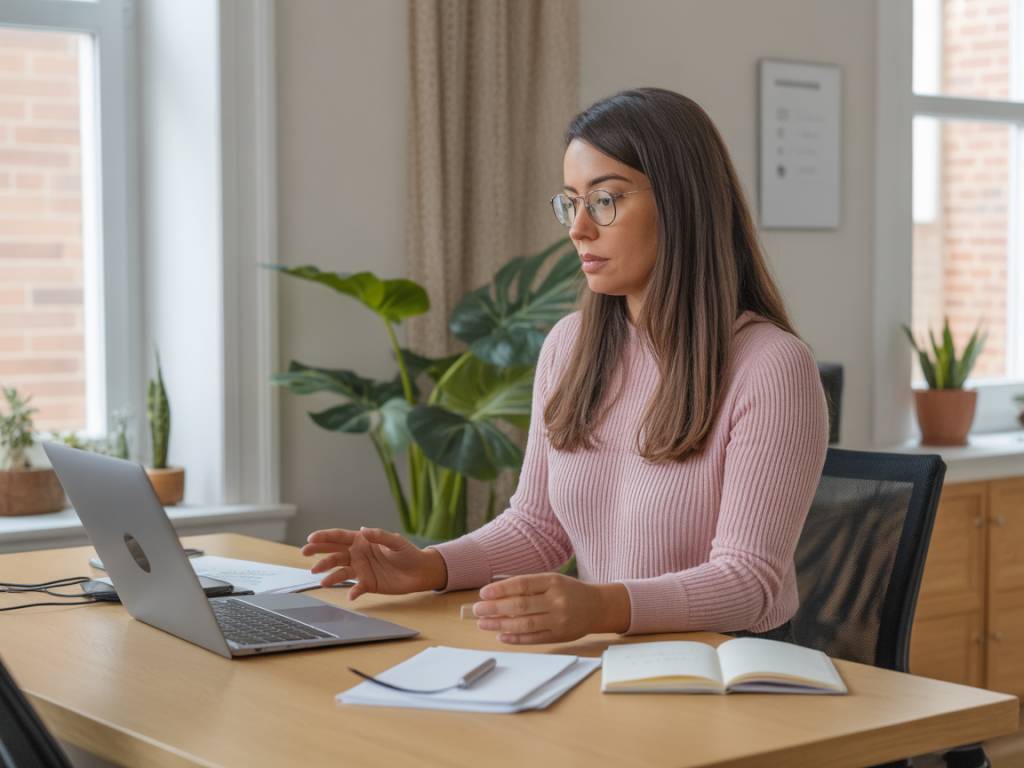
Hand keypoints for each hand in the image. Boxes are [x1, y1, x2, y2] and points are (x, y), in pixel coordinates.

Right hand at [300, 527, 446, 599]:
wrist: (420, 571)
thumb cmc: (408, 552)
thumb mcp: (396, 541)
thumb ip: (379, 536)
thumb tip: (363, 530)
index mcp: (362, 540)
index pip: (339, 537)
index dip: (324, 536)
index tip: (310, 538)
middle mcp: (358, 554)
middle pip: (333, 552)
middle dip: (318, 552)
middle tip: (304, 554)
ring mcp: (361, 569)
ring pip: (340, 570)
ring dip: (330, 574)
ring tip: (321, 580)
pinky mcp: (368, 583)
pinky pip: (356, 588)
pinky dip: (352, 592)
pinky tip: (350, 596)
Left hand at [472, 573, 630, 643]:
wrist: (597, 607)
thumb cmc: (569, 591)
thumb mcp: (553, 581)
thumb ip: (529, 586)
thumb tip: (497, 595)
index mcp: (553, 582)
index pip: (522, 584)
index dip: (500, 589)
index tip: (483, 593)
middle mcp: (556, 600)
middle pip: (520, 605)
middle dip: (495, 608)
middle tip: (478, 610)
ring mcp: (559, 620)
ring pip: (524, 624)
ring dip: (500, 624)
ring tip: (484, 623)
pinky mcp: (559, 636)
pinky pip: (533, 638)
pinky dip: (515, 638)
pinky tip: (501, 636)